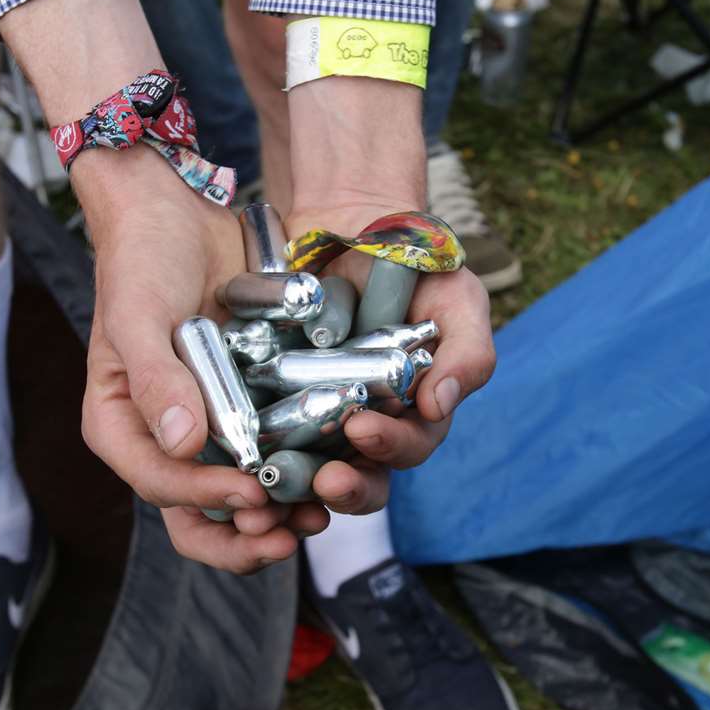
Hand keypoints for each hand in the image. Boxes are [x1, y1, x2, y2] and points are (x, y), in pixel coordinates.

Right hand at [76, 150, 328, 572]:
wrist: (175, 214)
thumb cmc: (141, 260)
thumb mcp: (139, 313)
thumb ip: (157, 379)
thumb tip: (184, 446)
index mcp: (123, 426)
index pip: (159, 484)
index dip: (205, 498)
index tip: (252, 493)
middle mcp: (165, 437)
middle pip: (196, 513)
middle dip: (242, 534)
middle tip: (288, 532)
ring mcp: (211, 427)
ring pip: (240, 494)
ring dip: (279, 514)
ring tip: (319, 515)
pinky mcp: (250, 407)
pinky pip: (275, 453)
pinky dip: (302, 471)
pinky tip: (336, 474)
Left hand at [278, 197, 494, 522]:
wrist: (354, 224)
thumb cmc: (419, 267)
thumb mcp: (457, 299)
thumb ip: (467, 351)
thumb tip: (440, 406)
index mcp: (413, 412)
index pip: (408, 447)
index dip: (389, 446)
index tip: (363, 428)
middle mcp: (366, 425)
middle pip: (360, 478)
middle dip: (345, 485)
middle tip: (326, 479)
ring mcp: (316, 417)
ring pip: (308, 471)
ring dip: (297, 485)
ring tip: (279, 478)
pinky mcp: (272, 400)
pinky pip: (262, 435)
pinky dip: (254, 452)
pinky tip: (242, 455)